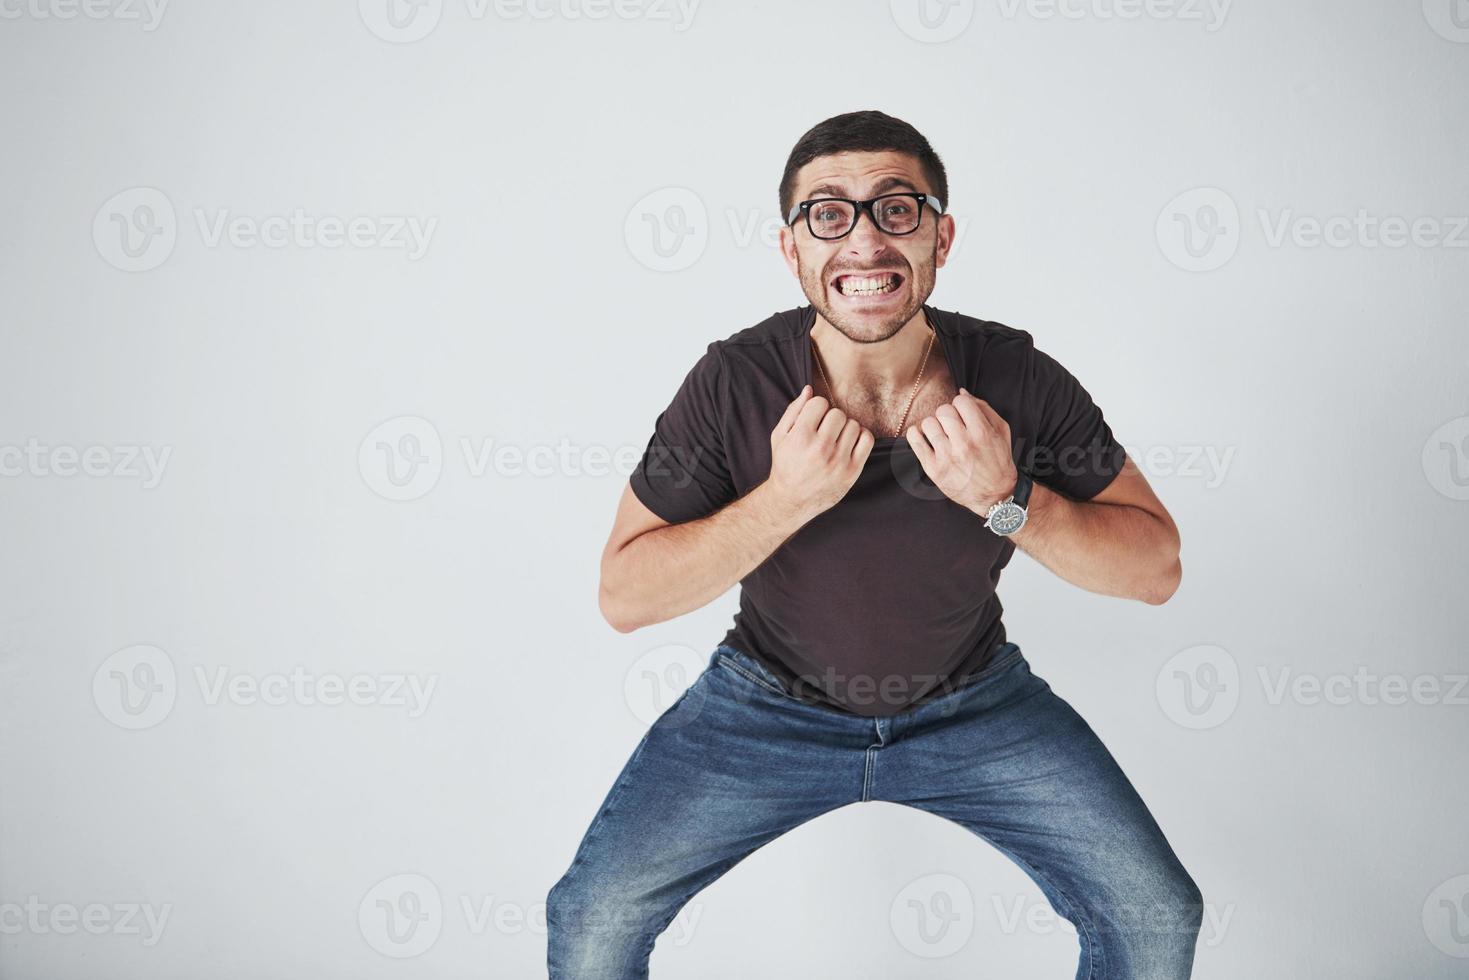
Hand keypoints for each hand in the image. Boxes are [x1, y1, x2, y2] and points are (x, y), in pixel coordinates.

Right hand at [767, 384, 874, 517]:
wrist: (793, 500)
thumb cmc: (785, 465)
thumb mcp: (779, 437)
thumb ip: (793, 411)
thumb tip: (809, 390)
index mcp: (800, 438)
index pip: (819, 403)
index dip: (816, 409)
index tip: (813, 420)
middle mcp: (821, 449)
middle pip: (838, 413)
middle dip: (830, 418)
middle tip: (824, 430)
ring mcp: (838, 461)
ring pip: (853, 425)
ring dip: (845, 428)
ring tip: (835, 438)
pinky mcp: (852, 471)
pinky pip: (867, 439)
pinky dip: (861, 436)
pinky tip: (849, 442)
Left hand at [905, 387, 1017, 516]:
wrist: (995, 495)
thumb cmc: (999, 460)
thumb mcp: (1001, 431)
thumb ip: (984, 408)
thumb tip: (961, 392)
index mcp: (981, 432)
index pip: (960, 401)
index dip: (961, 405)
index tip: (963, 415)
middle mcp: (963, 444)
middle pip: (943, 410)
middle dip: (948, 415)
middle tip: (952, 426)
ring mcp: (947, 457)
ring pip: (928, 423)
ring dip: (934, 425)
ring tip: (941, 434)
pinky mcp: (934, 469)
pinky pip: (915, 441)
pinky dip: (915, 434)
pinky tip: (923, 437)